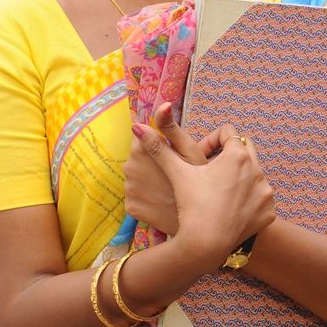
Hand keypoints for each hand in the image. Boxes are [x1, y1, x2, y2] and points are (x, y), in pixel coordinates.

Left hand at [123, 103, 206, 234]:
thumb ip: (170, 126)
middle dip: (153, 160)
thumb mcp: (188, 150)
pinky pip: (137, 195)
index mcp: (142, 149)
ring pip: (138, 176)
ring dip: (149, 178)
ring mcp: (128, 188)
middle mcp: (129, 167)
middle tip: (174, 171)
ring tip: (169, 186)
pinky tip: (162, 199)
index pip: (145, 136)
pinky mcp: (130, 207)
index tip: (174, 155)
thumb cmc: (197, 181)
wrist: (197, 222)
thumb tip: (163, 104)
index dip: (161, 144)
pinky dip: (147, 196)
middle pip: (140, 156)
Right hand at [131, 122, 275, 266]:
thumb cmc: (192, 206)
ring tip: (218, 192)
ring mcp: (265, 192)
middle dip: (227, 157)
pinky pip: (260, 198)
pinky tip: (231, 209)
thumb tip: (136, 126)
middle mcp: (257, 169)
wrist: (206, 245)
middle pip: (244, 149)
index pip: (228, 132)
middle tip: (208, 173)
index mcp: (237, 155)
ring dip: (239, 178)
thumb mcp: (177, 173)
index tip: (199, 157)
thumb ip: (159, 148)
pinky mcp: (268, 212)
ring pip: (253, 175)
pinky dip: (248, 200)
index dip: (211, 140)